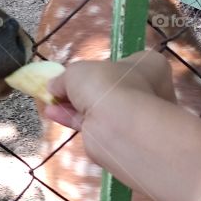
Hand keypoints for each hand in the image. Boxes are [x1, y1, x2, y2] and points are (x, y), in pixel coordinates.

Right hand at [43, 51, 176, 133]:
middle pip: (110, 88)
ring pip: (100, 108)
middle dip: (83, 90)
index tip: (82, 71)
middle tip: (60, 88)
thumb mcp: (78, 71)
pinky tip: (53, 114)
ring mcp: (134, 116)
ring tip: (50, 102)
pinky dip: (73, 119)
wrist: (119, 125)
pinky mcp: (119, 136)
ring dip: (73, 106)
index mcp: (150, 67)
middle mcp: (147, 91)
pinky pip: (93, 124)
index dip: (103, 66)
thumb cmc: (107, 85)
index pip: (128, 63)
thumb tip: (54, 86)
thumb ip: (65, 77)